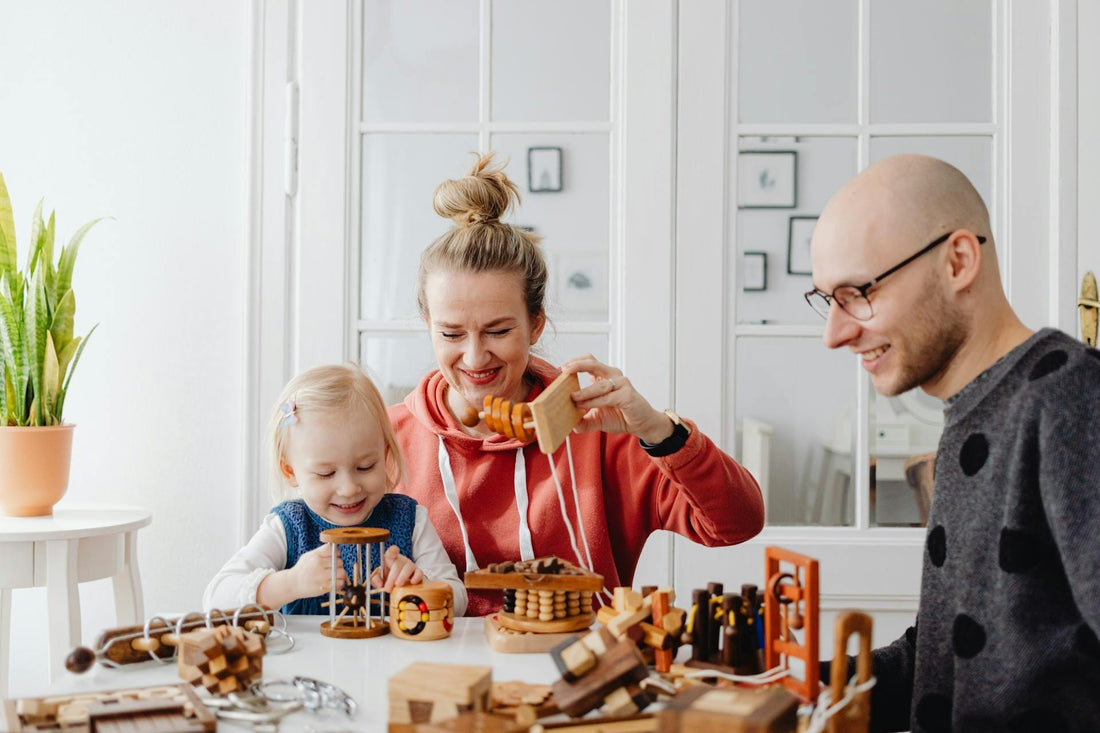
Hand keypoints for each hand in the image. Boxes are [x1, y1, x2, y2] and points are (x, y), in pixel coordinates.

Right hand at [292, 544, 348, 598]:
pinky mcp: (324, 587)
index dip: (336, 553)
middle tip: (333, 567)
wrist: (292, 584)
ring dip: (340, 574)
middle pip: (339, 561)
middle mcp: (319, 565)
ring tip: (335, 575)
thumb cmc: (302, 569)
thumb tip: (334, 546)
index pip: (334, 550)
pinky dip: (340, 582)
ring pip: (342, 572)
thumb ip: (321, 551)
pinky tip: (335, 581)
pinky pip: (340, 583)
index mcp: (316, 556)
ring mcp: (322, 577)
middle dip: (338, 564)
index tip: (334, 557)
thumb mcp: (308, 556)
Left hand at [370, 544, 424, 592]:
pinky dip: (416, 577)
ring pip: (408, 567)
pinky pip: (419, 573)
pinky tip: (412, 582)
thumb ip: (375, 579)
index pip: (391, 552)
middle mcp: (401, 560)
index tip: (394, 549)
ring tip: (398, 585)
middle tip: (388, 588)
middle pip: (397, 565)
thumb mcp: (380, 578)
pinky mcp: (417, 572)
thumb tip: (379, 584)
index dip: (393, 550)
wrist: (400, 581)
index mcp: (390, 559)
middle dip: (392, 577)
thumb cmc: (389, 577)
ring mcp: (410, 565)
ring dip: (402, 577)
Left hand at [560, 354, 674, 444]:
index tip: (561, 368)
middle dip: (577, 365)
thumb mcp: (596, 419)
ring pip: (599, 384)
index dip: (575, 362)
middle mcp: (613, 376)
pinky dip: (594, 401)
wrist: (641, 424)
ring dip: (584, 391)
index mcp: (604, 377)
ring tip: (572, 397)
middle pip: (593, 363)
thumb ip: (582, 420)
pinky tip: (584, 405)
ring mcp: (621, 384)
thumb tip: (567, 424)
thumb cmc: (620, 416)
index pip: (588, 361)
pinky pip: (608, 397)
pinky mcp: (627, 395)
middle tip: (564, 370)